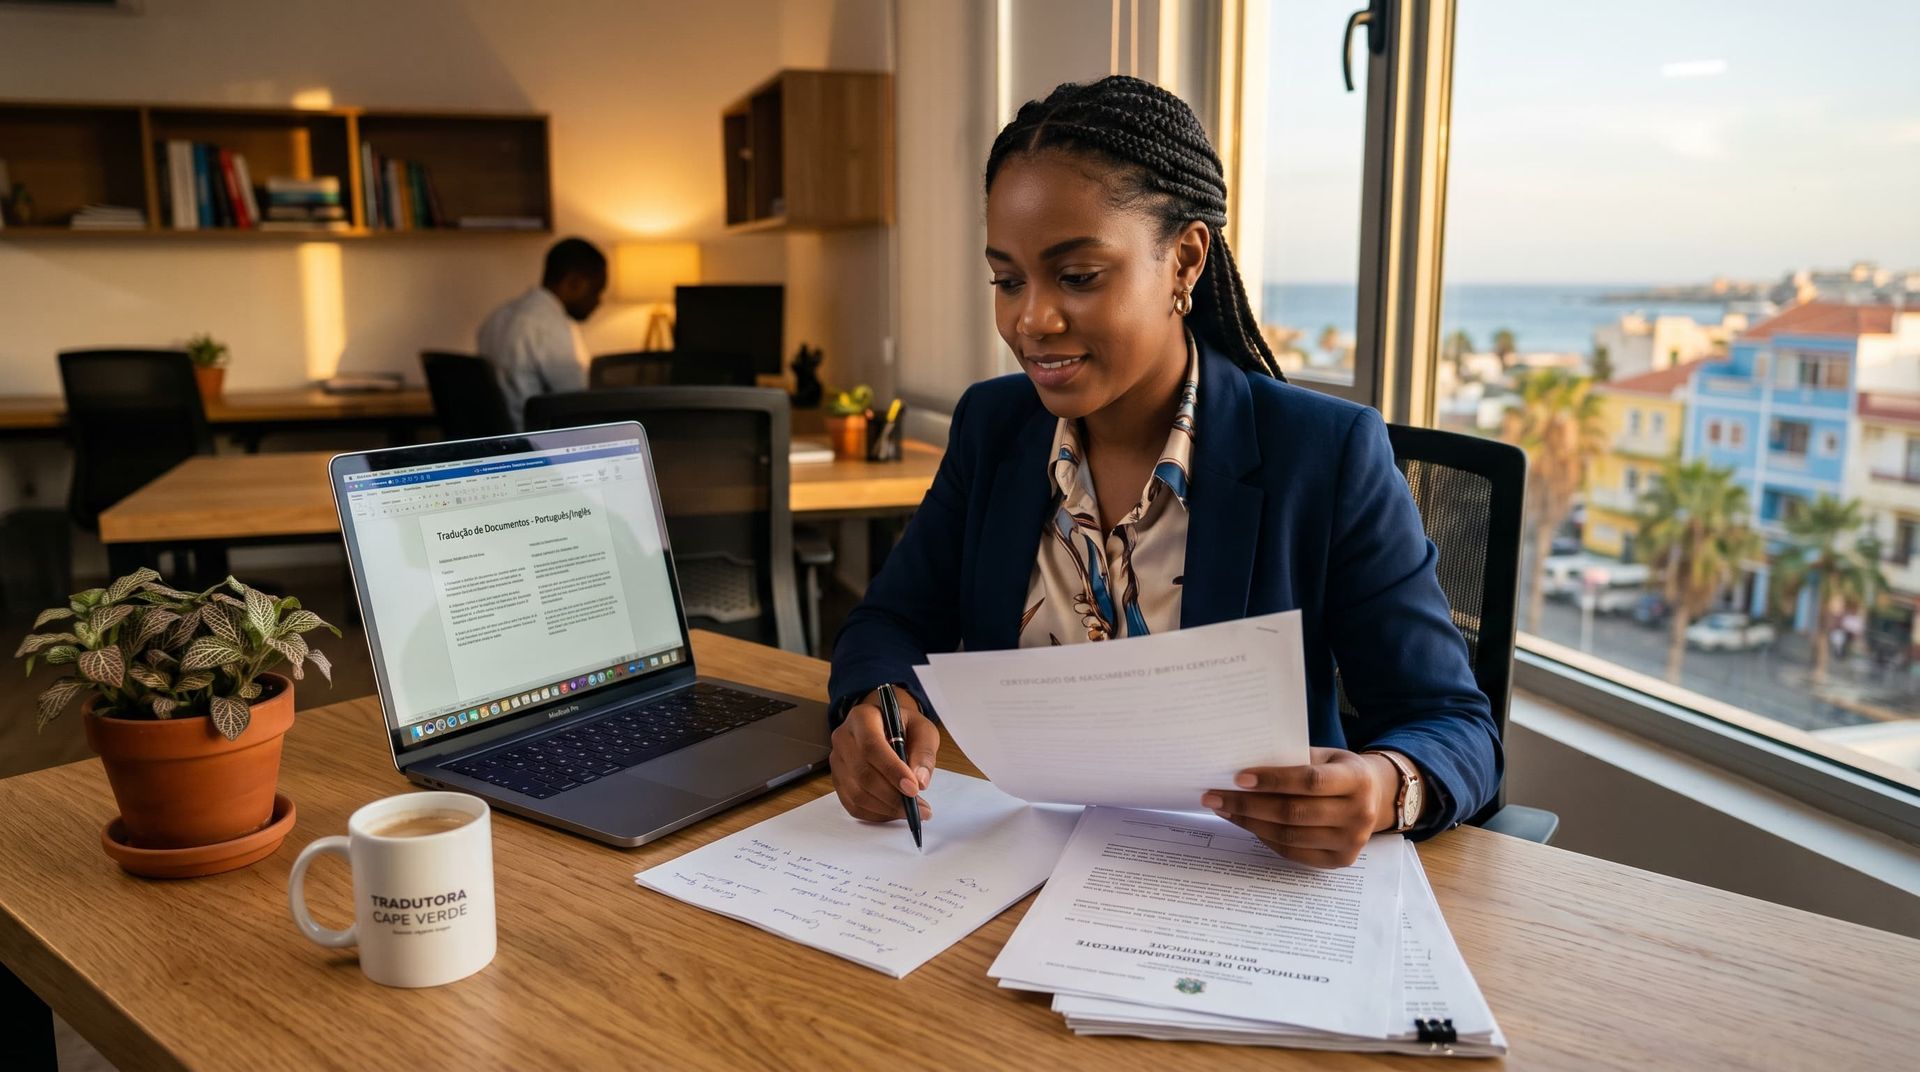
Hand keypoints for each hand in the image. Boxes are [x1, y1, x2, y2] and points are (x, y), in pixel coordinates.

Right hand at [829, 688, 939, 823]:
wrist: (886, 727)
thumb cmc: (905, 727)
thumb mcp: (923, 729)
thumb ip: (924, 752)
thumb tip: (919, 781)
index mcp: (862, 717)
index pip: (871, 746)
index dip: (892, 770)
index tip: (913, 789)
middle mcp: (843, 738)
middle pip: (862, 773)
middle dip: (892, 796)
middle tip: (918, 807)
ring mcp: (837, 761)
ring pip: (857, 793)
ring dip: (886, 808)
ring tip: (912, 810)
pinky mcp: (837, 780)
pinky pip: (853, 805)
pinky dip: (876, 814)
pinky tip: (894, 811)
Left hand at [1201, 747, 1401, 868]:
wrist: (1375, 797)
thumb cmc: (1338, 770)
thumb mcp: (1324, 756)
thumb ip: (1292, 761)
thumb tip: (1241, 770)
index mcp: (1356, 779)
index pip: (1310, 781)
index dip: (1273, 781)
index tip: (1238, 777)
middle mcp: (1359, 813)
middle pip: (1294, 813)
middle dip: (1248, 804)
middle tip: (1214, 796)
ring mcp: (1351, 841)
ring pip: (1289, 836)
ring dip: (1249, 823)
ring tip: (1223, 809)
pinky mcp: (1339, 860)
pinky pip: (1292, 852)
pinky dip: (1264, 838)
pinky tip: (1245, 823)